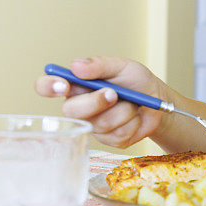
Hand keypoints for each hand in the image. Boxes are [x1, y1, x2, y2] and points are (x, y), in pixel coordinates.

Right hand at [34, 57, 165, 147]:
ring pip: (99, 124)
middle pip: (71, 111)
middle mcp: (79, 107)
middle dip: (95, 102)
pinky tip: (136, 116)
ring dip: (123, 111)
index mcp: (76, 85)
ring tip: (132, 103)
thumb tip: (76, 66)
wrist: (158, 100)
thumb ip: (99, 65)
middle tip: (114, 93)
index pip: (47, 86)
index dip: (48, 86)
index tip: (62, 84)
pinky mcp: (109, 140)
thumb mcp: (121, 66)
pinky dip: (133, 122)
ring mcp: (93, 125)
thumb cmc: (136, 81)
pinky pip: (117, 135)